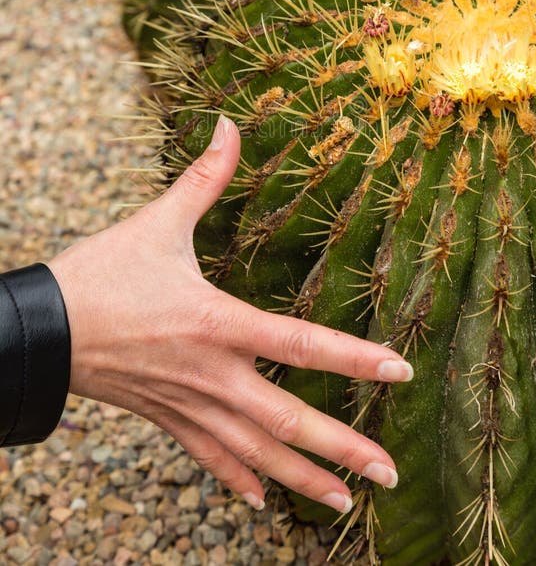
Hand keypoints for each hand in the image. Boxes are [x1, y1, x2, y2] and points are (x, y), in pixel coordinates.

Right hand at [48, 115, 412, 512]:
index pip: (301, 343)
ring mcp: (191, 404)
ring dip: (304, 479)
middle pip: (288, 420)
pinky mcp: (168, 418)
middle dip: (343, 449)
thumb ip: (204, 177)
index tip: (399, 372)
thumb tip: (229, 125)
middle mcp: (213, 373)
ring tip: (348, 503)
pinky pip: (210, 458)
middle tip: (390, 474)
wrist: (43, 328)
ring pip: (256, 454)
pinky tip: (263, 501)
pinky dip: (239, 480)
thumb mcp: (157, 221)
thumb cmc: (102, 274)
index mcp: (218, 322)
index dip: (355, 358)